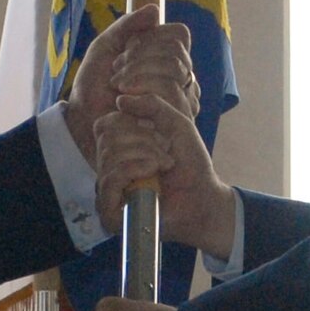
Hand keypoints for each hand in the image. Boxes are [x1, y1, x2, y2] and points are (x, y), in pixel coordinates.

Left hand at [63, 6, 198, 163]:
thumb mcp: (105, 46)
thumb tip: (155, 9)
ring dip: (138, 74)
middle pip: (176, 51)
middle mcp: (180, 77)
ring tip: (118, 89)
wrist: (84, 119)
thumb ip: (127, 25)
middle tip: (116, 73)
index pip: (179, 34)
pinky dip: (142, 92)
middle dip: (140, 58)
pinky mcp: (177, 119)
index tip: (126, 49)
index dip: (152, 37)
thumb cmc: (94, 85)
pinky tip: (125, 102)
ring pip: (175, 70)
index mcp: (167, 56)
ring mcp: (182, 98)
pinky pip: (172, 93)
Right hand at [95, 94, 236, 257]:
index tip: (161, 137)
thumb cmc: (190, 164)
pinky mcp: (109, 211)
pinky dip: (135, 170)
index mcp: (118, 148)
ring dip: (146, 156)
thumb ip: (152, 105)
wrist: (204, 198)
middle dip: (144, 140)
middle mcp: (108, 168)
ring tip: (164, 166)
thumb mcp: (175, 124)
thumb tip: (119, 99)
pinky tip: (154, 175)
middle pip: (107, 137)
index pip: (105, 124)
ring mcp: (107, 190)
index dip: (133, 123)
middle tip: (166, 154)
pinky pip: (110, 178)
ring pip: (110, 156)